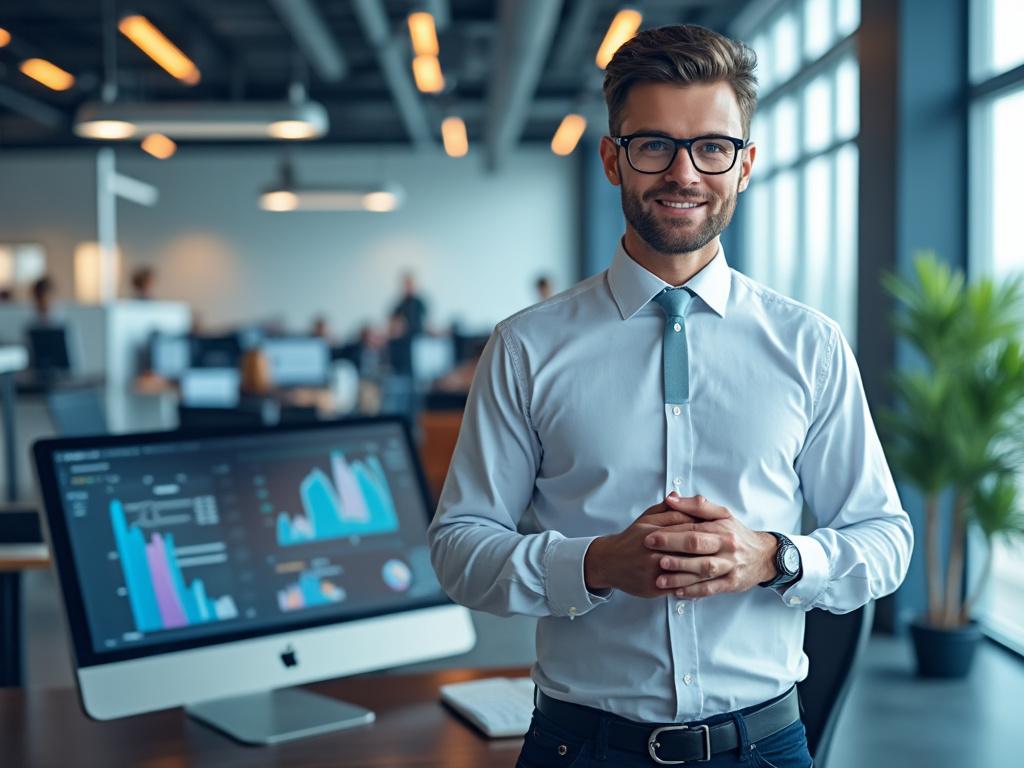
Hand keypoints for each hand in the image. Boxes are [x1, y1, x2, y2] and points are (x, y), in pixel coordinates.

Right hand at [583, 495, 727, 597]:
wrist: (609, 562)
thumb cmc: (630, 539)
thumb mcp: (645, 519)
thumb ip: (665, 509)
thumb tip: (679, 495)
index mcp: (655, 532)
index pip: (686, 528)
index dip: (703, 528)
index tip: (718, 529)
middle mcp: (655, 552)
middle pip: (690, 550)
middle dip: (709, 550)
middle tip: (725, 549)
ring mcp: (654, 571)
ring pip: (687, 571)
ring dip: (705, 569)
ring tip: (721, 567)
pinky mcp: (653, 588)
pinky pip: (678, 588)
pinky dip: (693, 586)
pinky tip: (705, 583)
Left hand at [643, 495, 777, 598]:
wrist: (764, 555)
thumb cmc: (736, 533)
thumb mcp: (722, 514)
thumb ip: (695, 506)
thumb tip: (671, 499)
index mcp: (722, 529)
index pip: (694, 530)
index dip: (671, 533)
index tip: (650, 536)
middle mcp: (727, 548)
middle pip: (698, 548)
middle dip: (673, 551)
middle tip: (653, 554)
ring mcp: (730, 567)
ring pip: (704, 571)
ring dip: (681, 575)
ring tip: (660, 579)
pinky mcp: (732, 584)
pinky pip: (711, 589)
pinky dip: (694, 591)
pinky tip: (678, 592)